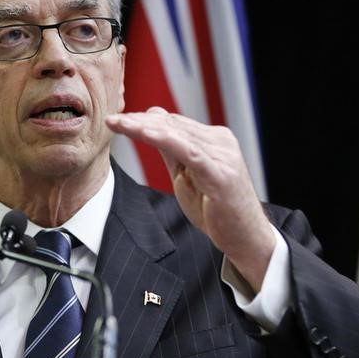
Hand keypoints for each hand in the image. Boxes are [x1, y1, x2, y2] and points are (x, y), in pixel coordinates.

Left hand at [106, 107, 274, 291]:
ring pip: (177, 134)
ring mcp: (222, 155)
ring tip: (121, 124)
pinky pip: (188, 151)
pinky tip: (145, 134)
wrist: (245, 238)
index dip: (144, 119)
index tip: (119, 119)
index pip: (173, 122)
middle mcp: (220, 142)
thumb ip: (171, 151)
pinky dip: (165, 140)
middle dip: (139, 120)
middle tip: (112, 119)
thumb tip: (152, 123)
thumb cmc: (216, 209)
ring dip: (144, 127)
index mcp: (213, 140)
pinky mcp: (220, 173)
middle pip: (173, 124)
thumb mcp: (186, 176)